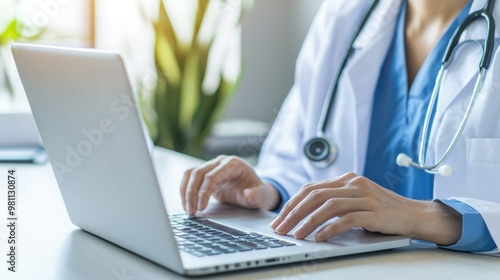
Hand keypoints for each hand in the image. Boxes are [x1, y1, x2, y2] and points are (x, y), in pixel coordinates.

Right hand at [180, 155, 279, 214]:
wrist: (254, 189)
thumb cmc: (257, 191)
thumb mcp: (262, 195)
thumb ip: (257, 195)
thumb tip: (248, 195)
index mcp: (233, 164)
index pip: (212, 176)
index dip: (204, 192)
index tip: (200, 207)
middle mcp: (220, 162)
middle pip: (198, 173)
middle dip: (191, 193)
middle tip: (191, 211)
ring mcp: (211, 166)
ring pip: (190, 174)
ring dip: (185, 191)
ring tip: (187, 209)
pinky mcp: (205, 174)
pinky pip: (190, 178)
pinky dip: (185, 190)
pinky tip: (187, 203)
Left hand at [270, 172, 461, 244]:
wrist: (415, 214)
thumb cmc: (382, 210)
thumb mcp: (356, 200)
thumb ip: (335, 200)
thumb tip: (303, 213)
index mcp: (347, 179)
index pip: (311, 188)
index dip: (292, 204)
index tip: (280, 218)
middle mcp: (354, 184)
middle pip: (315, 196)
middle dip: (294, 213)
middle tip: (281, 228)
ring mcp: (365, 196)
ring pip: (328, 206)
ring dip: (308, 222)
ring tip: (297, 235)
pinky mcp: (374, 212)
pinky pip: (347, 219)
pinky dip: (331, 228)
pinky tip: (320, 237)